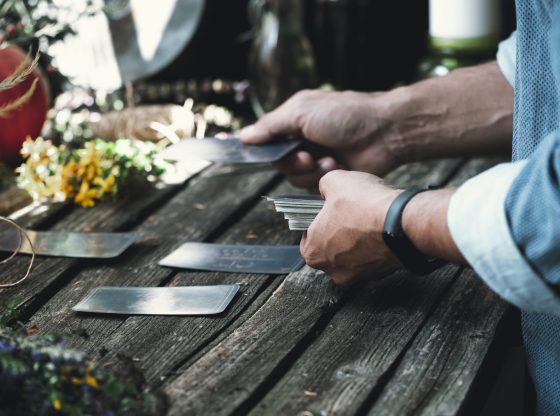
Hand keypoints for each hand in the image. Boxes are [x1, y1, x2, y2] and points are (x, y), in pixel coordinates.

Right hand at [240, 89, 400, 189]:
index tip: (246, 153)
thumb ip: (271, 125)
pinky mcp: (329, 176)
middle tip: (306, 155)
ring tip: (329, 159)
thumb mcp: (302, 111)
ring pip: (294, 178)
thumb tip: (244, 136)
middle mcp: (302, 141)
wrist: (383, 132)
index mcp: (293, 122)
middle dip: (291, 162)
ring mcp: (316, 159)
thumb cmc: (345, 114)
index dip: (257, 147)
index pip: (266, 139)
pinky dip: (324, 177)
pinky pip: (312, 186)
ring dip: (310, 171)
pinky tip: (338, 165)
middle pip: (278, 163)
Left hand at [300, 170, 402, 284]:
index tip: (329, 209)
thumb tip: (326, 189)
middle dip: (338, 231)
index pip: (307, 236)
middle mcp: (332, 270)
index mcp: (313, 252)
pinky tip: (379, 228)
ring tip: (367, 219)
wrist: (403, 222)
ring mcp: (357, 276)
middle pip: (329, 247)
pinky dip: (373, 245)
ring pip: (351, 254)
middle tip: (349, 213)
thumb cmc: (365, 204)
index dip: (318, 219)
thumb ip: (323, 186)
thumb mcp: (334, 181)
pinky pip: (371, 258)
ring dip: (356, 239)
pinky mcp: (379, 274)